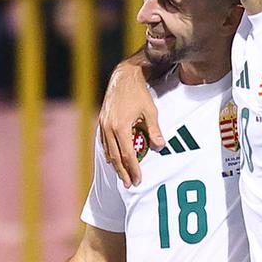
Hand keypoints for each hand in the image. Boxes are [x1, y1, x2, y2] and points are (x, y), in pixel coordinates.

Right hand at [98, 58, 162, 187]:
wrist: (123, 77)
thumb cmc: (138, 93)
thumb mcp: (150, 112)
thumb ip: (154, 131)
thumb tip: (160, 146)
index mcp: (120, 127)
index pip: (127, 155)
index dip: (133, 169)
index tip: (138, 180)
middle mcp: (108, 128)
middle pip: (115, 157)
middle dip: (123, 172)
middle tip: (129, 185)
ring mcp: (103, 125)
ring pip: (108, 151)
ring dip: (115, 165)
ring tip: (122, 175)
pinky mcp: (101, 121)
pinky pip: (104, 143)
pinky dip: (109, 153)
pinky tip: (114, 159)